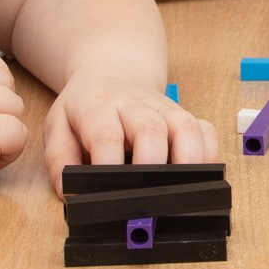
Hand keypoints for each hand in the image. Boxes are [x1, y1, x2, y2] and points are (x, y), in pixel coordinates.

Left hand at [44, 81, 219, 193]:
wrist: (112, 71)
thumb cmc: (85, 107)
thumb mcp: (58, 126)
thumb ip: (59, 160)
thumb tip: (70, 192)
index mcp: (98, 109)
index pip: (106, 134)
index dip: (109, 163)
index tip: (109, 193)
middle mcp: (134, 107)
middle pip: (150, 129)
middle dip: (153, 164)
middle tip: (149, 198)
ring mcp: (164, 109)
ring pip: (185, 127)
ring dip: (189, 159)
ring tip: (187, 190)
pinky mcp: (184, 115)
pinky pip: (205, 129)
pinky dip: (209, 152)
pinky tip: (205, 175)